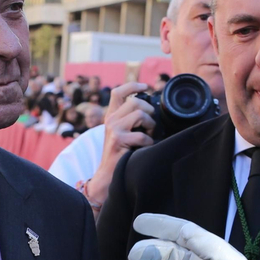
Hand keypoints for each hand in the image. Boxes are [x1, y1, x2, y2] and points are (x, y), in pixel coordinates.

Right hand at [84, 83, 154, 207]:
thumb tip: (151, 109)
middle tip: (151, 124)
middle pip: (135, 101)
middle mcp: (111, 119)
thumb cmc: (120, 153)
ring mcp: (114, 129)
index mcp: (111, 115)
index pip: (118, 92)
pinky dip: (149, 142)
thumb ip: (130, 119)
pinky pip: (142, 135)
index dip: (133, 85)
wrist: (107, 174)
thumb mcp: (121, 132)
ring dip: (150, 125)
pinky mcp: (118, 140)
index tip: (146, 86)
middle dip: (149, 111)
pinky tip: (146, 147)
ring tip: (149, 135)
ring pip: (139, 114)